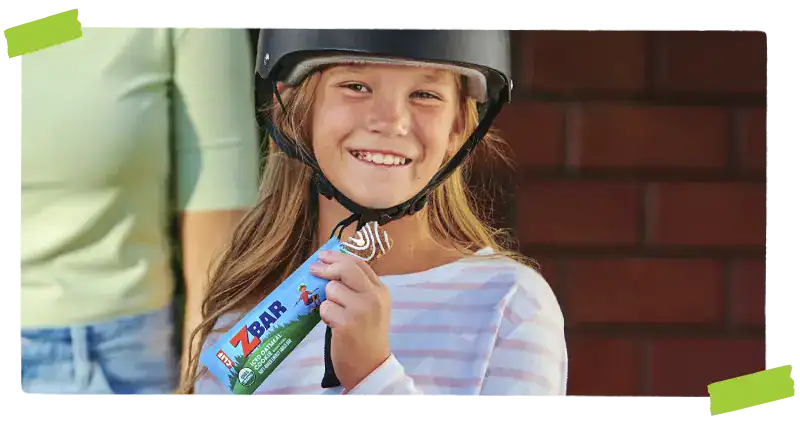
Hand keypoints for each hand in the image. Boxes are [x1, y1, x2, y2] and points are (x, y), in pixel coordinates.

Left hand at [309, 249, 391, 390]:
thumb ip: (358, 288)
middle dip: (327, 267)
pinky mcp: (346, 323)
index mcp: (381, 291)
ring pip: (332, 289)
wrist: (370, 367)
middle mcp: (373, 297)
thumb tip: (331, 268)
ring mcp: (361, 310)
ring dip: (327, 300)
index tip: (324, 256)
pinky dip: (324, 315)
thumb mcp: (372, 308)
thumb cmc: (367, 337)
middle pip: (346, 268)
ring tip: (335, 315)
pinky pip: (325, 307)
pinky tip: (333, 326)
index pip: (359, 264)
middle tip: (313, 268)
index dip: (339, 257)